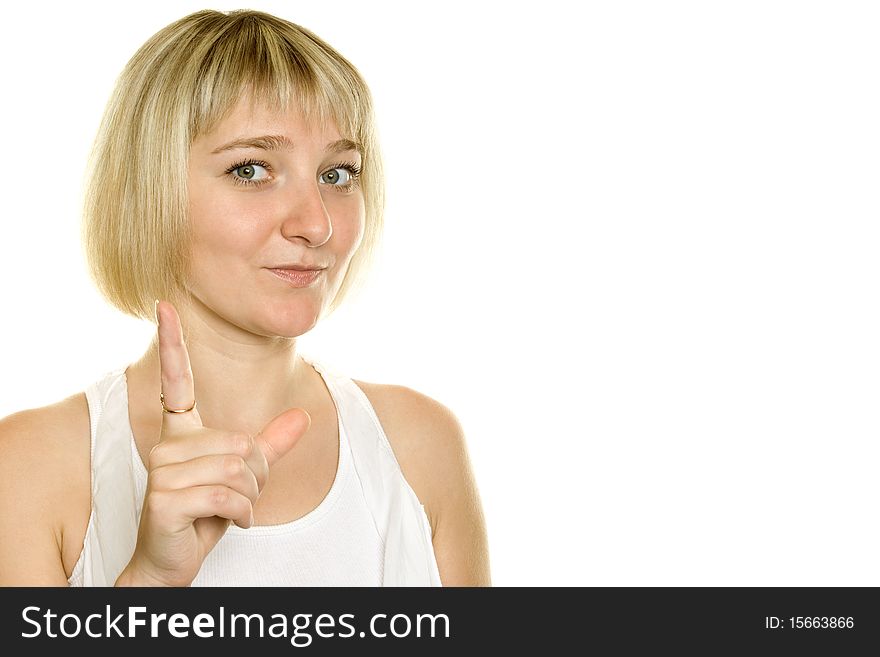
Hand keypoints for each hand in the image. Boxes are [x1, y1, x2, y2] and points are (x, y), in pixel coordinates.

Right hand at [118, 300, 308, 586]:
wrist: (172, 562)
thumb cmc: (205, 515)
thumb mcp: (245, 478)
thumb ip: (270, 447)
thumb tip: (303, 416)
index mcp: (181, 432)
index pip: (178, 381)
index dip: (173, 344)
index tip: (165, 305)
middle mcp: (166, 444)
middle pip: (241, 442)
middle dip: (254, 475)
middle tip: (235, 496)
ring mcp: (161, 470)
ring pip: (237, 467)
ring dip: (247, 496)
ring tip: (228, 509)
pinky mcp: (163, 498)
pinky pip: (226, 493)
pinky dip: (240, 513)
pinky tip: (226, 522)